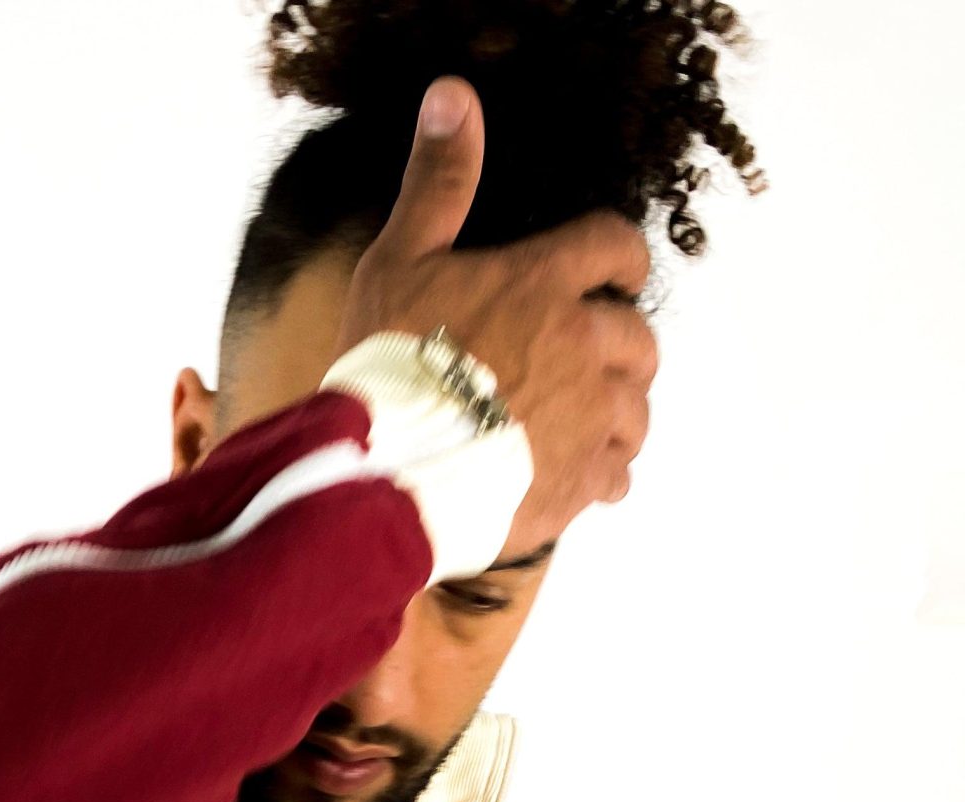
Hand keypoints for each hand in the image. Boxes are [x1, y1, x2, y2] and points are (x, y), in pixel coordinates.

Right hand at [328, 75, 658, 557]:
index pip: (617, 250)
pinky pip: (617, 474)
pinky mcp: (577, 481)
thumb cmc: (386, 363)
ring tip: (584, 424)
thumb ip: (439, 183)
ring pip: (636, 410)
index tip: (617, 276)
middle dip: (620, 347)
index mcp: (545, 283)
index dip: (622, 261)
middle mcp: (581, 346)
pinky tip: (576, 475)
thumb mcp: (400, 259)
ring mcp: (586, 417)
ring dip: (618, 413)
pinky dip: (604, 473)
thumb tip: (452, 96)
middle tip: (587, 363)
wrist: (386, 467)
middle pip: (639, 339)